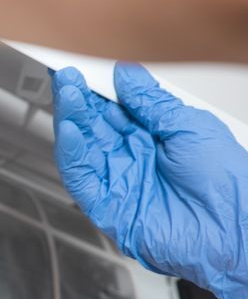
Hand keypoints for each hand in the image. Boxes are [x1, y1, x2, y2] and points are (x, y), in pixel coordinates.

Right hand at [53, 63, 247, 298]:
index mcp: (154, 139)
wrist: (236, 231)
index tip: (85, 68)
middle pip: (93, 126)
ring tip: (68, 93)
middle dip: (78, 100)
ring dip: (71, 120)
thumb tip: (127, 75)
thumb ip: (152, 102)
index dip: (97, 88)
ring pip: (82, 148)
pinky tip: (72, 131)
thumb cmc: (229, 186)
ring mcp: (119, 182)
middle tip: (67, 76)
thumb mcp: (192, 127)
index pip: (115, 108)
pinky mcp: (107, 207)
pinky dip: (72, 155)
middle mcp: (133, 159)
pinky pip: (81, 179)